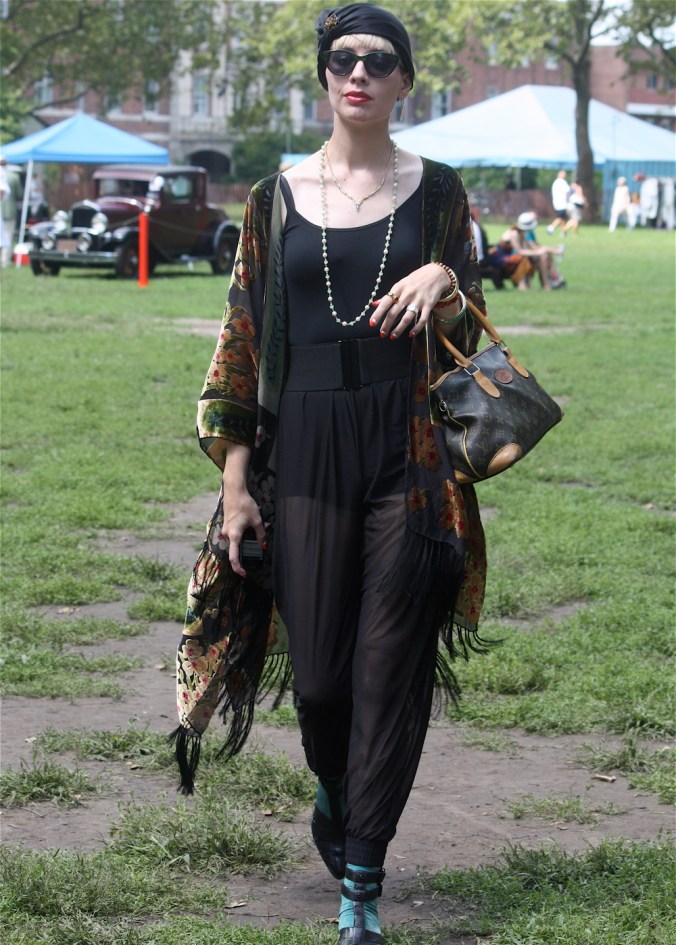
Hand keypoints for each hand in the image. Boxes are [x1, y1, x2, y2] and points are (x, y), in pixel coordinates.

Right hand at [219, 443, 265, 576]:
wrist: (234, 491)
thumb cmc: (245, 505)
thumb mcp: (257, 520)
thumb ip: (260, 534)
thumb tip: (263, 545)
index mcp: (234, 535)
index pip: (233, 557)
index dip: (238, 567)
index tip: (244, 573)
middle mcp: (227, 534)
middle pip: (235, 549)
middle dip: (246, 550)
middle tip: (257, 548)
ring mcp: (226, 529)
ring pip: (236, 540)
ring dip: (246, 539)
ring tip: (256, 528)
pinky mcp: (227, 524)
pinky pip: (234, 534)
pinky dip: (243, 533)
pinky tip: (250, 523)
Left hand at [369, 263, 452, 338]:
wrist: (437, 274)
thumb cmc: (416, 279)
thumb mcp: (401, 284)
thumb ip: (388, 295)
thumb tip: (374, 304)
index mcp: (399, 288)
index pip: (385, 302)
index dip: (378, 313)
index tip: (372, 323)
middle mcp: (408, 294)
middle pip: (394, 312)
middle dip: (387, 325)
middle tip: (382, 334)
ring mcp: (419, 300)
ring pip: (407, 318)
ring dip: (399, 329)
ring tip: (393, 336)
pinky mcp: (429, 305)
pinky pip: (422, 319)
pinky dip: (416, 328)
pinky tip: (410, 334)